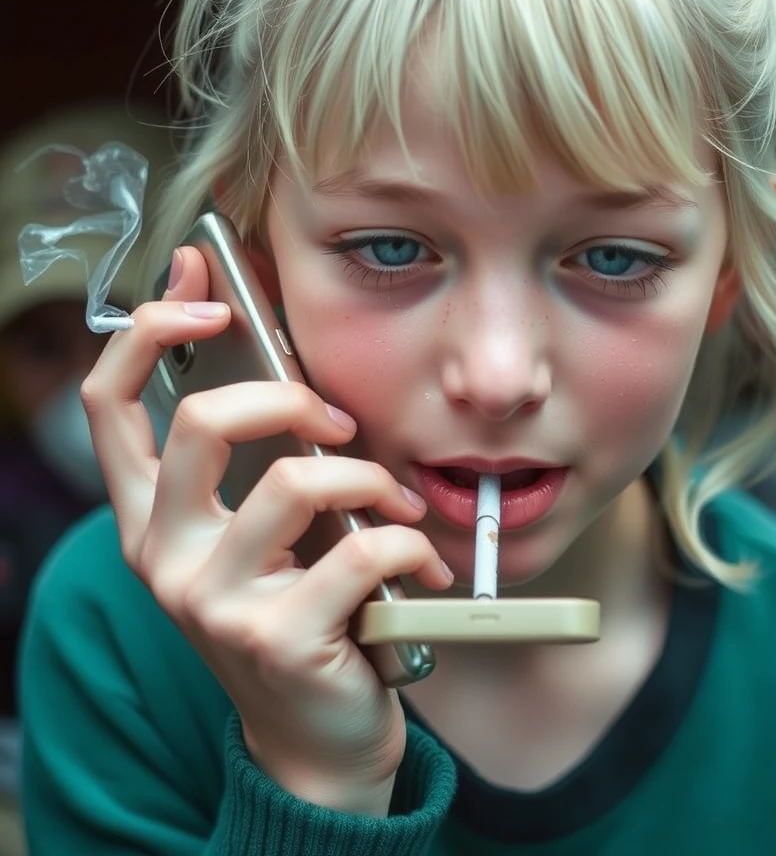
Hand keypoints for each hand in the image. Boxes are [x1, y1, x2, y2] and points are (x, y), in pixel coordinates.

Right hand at [80, 245, 452, 813]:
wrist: (316, 736)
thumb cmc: (299, 611)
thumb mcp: (266, 532)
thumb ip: (261, 459)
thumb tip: (287, 364)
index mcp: (153, 519)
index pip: (110, 404)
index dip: (149, 329)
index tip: (203, 282)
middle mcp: (163, 556)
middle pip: (203, 421)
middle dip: (290, 398)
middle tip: (340, 424)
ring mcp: (213, 602)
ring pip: (297, 480)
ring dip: (371, 478)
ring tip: (399, 509)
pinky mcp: (276, 638)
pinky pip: (365, 550)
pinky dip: (412, 547)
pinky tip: (423, 569)